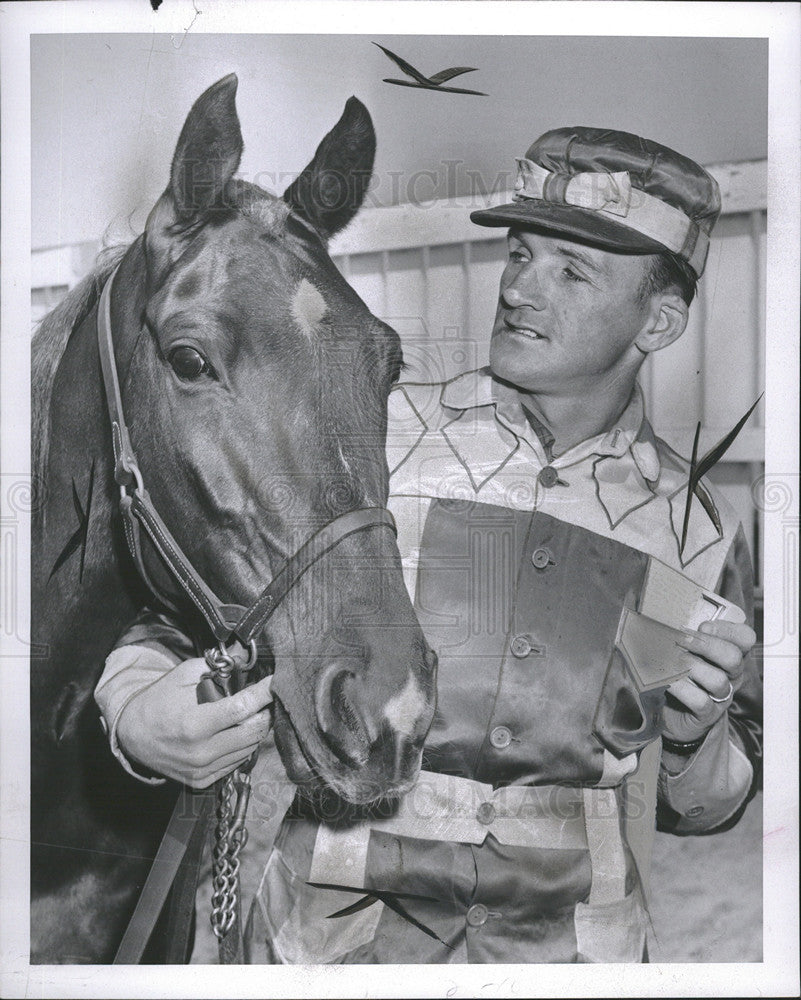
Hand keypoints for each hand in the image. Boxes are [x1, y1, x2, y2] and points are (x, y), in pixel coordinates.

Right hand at [116, 657, 273, 787]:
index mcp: (195, 724)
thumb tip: (244, 659)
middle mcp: (200, 752)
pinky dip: (242, 745)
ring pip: (249, 748)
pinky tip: (235, 731)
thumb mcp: (183, 675)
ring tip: (251, 713)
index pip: (243, 709)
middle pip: (253, 732)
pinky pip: (237, 762)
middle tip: (264, 699)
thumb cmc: (158, 700)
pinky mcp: (203, 780)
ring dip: (255, 729)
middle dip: (264, 712)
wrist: (132, 735)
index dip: (263, 693)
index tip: (274, 682)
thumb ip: (215, 667)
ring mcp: (202, 770)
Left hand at [661, 620, 755, 744]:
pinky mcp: (707, 714)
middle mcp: (731, 675)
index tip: (703, 625)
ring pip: (718, 680)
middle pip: (733, 657)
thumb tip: (668, 619)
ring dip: (692, 668)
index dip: (728, 629)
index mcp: (730, 654)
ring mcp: (721, 696)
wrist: (672, 712)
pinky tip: (668, 682)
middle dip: (706, 645)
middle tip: (681, 640)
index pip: (745, 638)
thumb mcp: (686, 650)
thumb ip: (685, 635)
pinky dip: (682, 689)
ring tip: (671, 662)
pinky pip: (701, 701)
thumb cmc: (680, 673)